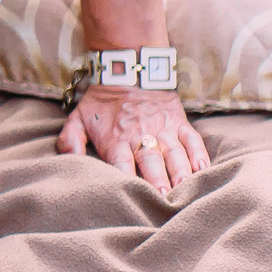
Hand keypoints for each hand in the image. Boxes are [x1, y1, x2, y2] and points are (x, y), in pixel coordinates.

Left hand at [58, 86, 209, 189]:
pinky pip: (192, 140)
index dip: (127, 180)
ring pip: (174, 153)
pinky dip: (199, 154)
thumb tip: (68, 162)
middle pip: (150, 161)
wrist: (127, 72)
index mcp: (115, 139)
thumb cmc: (101, 102)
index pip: (121, 164)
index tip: (133, 198)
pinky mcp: (179, 123)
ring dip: (180, 172)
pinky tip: (203, 169)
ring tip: (184, 189)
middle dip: (157, 181)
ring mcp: (162, 129)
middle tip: (164, 199)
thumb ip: (70, 141)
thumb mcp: (78, 119)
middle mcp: (141, 136)